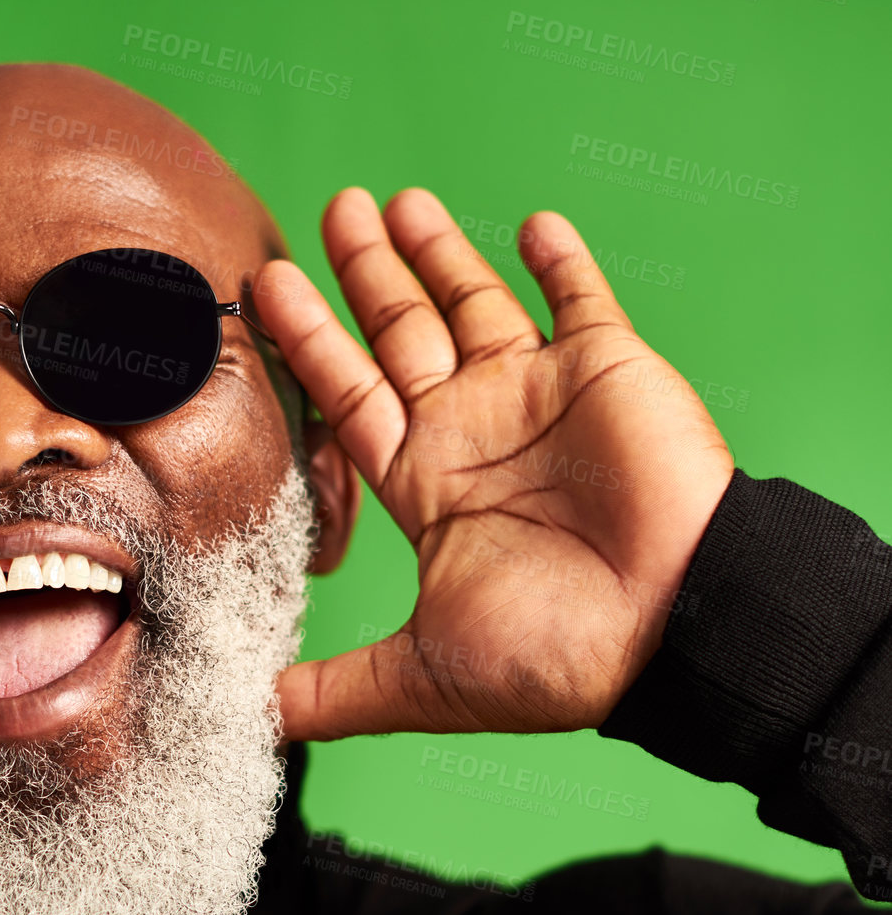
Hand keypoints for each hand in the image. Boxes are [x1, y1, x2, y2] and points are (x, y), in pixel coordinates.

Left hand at [259, 188, 734, 740]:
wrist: (672, 638)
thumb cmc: (554, 660)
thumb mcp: (416, 679)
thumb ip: (329, 690)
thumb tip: (241, 716)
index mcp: (425, 480)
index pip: (346, 393)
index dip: (306, 341)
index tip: (266, 285)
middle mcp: (472, 428)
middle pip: (401, 331)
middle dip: (363, 273)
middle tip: (328, 211)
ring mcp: (539, 394)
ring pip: (474, 301)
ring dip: (436, 251)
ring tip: (391, 199)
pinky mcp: (607, 370)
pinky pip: (581, 298)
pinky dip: (559, 260)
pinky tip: (529, 223)